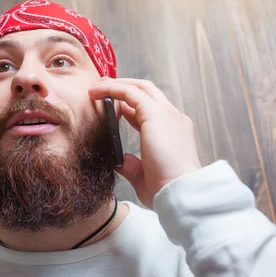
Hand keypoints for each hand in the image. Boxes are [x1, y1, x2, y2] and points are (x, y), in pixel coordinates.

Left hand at [88, 77, 201, 208]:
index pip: (151, 110)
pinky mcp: (155, 114)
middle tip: (102, 86)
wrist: (180, 192)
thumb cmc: (165, 190)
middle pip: (147, 91)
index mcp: (173, 132)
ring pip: (139, 87)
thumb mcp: (143, 175)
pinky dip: (112, 89)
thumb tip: (120, 160)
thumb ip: (132, 164)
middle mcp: (173, 118)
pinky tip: (96, 92)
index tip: (113, 105)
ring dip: (115, 84)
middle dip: (124, 86)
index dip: (130, 105)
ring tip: (95, 87)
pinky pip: (129, 93)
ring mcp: (167, 114)